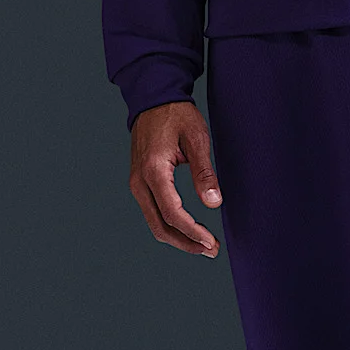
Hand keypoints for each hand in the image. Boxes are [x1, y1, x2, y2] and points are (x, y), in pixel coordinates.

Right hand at [129, 101, 223, 257]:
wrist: (153, 99)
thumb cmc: (177, 115)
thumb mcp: (197, 139)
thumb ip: (204, 172)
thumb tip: (214, 203)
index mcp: (153, 170)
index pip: (172, 213)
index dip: (192, 232)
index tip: (211, 242)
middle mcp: (139, 181)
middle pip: (160, 226)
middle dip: (186, 243)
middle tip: (211, 250)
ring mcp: (136, 184)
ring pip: (154, 223)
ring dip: (178, 237)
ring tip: (203, 245)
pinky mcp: (139, 183)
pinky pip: (152, 212)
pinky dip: (170, 225)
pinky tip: (189, 229)